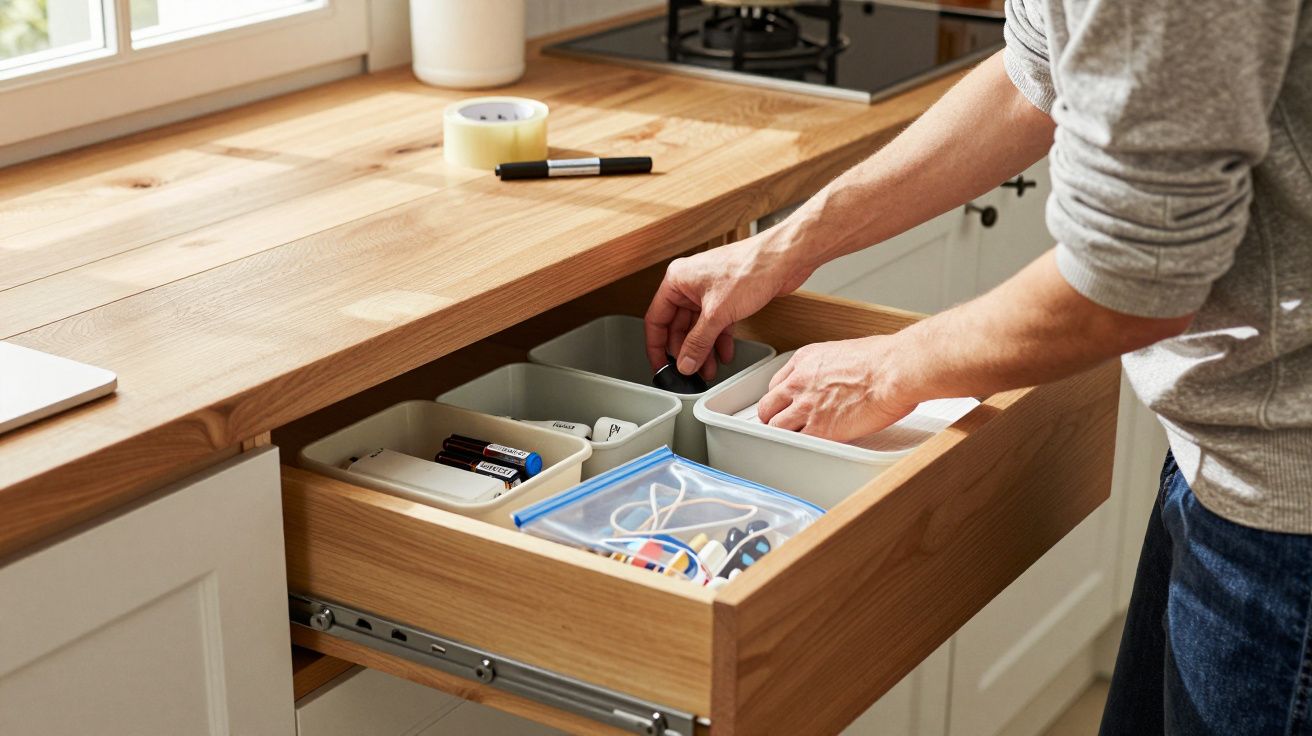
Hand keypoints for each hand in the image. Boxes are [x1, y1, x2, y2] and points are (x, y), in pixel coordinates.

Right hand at [645, 235, 808, 379]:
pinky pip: (716, 323)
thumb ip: (698, 342)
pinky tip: (724, 354)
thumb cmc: (750, 268)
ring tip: (707, 369)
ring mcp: (709, 290)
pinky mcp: (727, 296)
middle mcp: (690, 284)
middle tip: (688, 371)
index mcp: (677, 280)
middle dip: (685, 350)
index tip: (661, 365)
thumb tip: (685, 362)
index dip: (657, 346)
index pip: (656, 319)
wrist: (783, 259)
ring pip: (699, 327)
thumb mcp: (717, 314)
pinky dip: (719, 339)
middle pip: (678, 325)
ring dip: (703, 348)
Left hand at [756, 336, 919, 440]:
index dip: (781, 397)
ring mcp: (806, 407)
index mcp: (806, 359)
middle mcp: (800, 382)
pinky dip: (800, 447)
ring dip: (783, 434)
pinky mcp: (819, 429)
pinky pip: (797, 442)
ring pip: (776, 427)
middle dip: (773, 416)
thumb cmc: (883, 359)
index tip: (785, 404)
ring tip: (792, 439)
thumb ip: (832, 367)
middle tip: (780, 424)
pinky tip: (807, 449)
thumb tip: (838, 376)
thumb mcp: (845, 351)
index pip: (777, 383)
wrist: (893, 371)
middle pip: (769, 405)